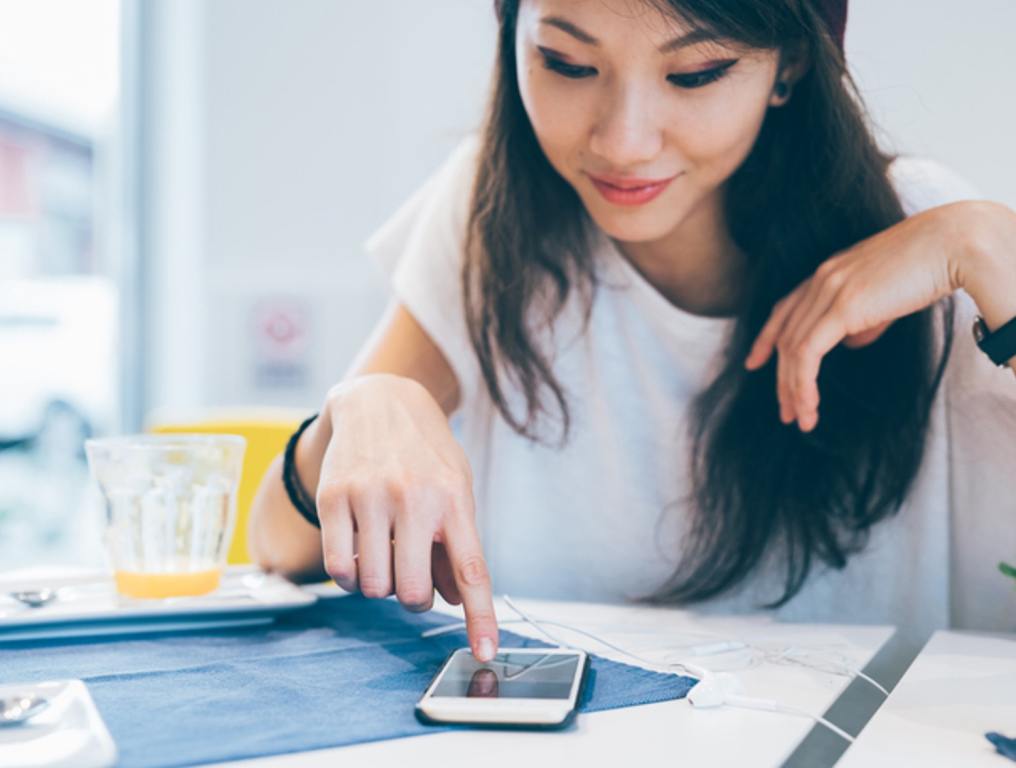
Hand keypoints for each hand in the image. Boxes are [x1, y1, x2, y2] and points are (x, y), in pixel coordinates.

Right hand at [316, 373, 497, 660]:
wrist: (381, 400)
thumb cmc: (425, 455)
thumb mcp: (455, 490)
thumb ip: (456, 545)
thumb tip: (454, 601)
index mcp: (453, 499)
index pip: (471, 570)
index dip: (480, 617)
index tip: (485, 651)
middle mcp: (413, 497)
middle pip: (412, 592)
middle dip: (413, 599)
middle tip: (412, 579)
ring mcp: (370, 496)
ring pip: (372, 586)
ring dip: (378, 586)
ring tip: (384, 558)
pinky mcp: (333, 496)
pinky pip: (337, 568)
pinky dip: (347, 575)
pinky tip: (357, 553)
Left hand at [744, 205, 965, 431]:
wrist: (954, 244)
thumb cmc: (930, 267)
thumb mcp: (887, 296)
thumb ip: (865, 318)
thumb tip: (851, 342)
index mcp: (829, 272)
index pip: (785, 308)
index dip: (767, 338)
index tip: (755, 362)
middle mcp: (821, 278)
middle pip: (785, 335)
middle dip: (781, 378)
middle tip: (786, 412)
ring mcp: (829, 289)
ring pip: (793, 348)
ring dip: (793, 389)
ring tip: (801, 419)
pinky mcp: (843, 306)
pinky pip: (808, 352)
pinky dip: (804, 383)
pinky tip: (810, 404)